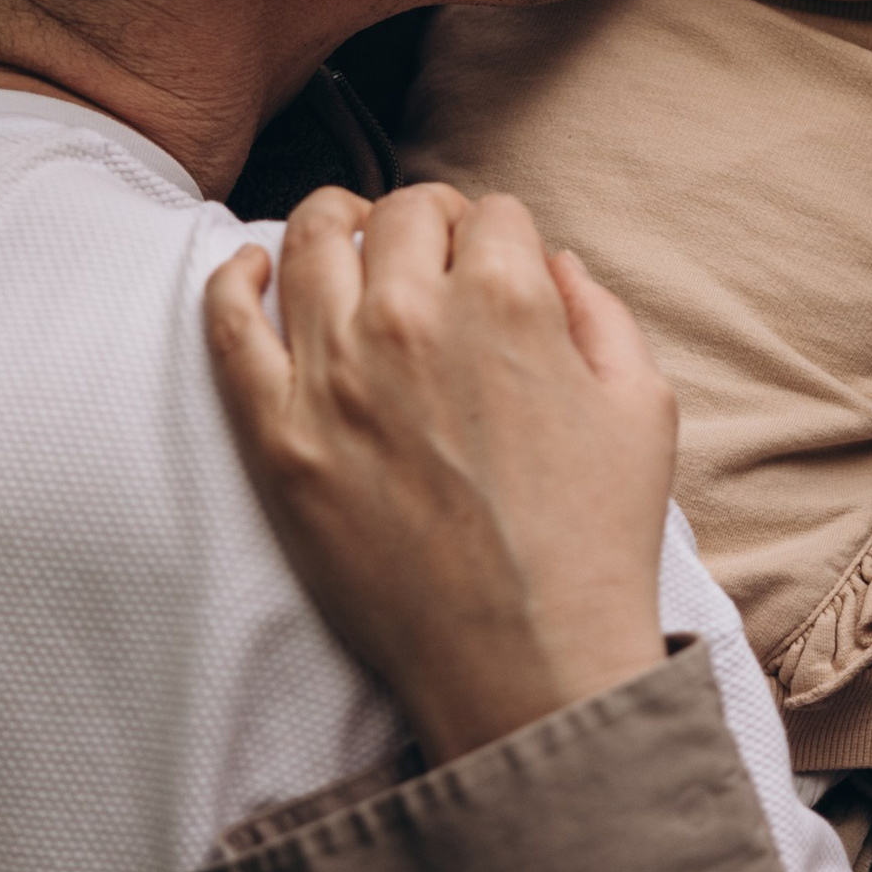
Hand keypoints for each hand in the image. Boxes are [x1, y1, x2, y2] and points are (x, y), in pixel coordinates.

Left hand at [205, 182, 675, 761]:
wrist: (524, 658)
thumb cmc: (594, 540)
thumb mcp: (642, 408)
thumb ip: (600, 312)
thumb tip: (551, 263)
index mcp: (509, 301)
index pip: (489, 213)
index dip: (498, 234)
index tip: (495, 264)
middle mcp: (411, 318)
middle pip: (400, 214)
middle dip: (424, 221)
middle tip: (430, 254)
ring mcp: (333, 374)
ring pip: (309, 243)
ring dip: (332, 221)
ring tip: (344, 234)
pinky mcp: (277, 435)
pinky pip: (228, 325)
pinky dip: (232, 279)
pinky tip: (248, 269)